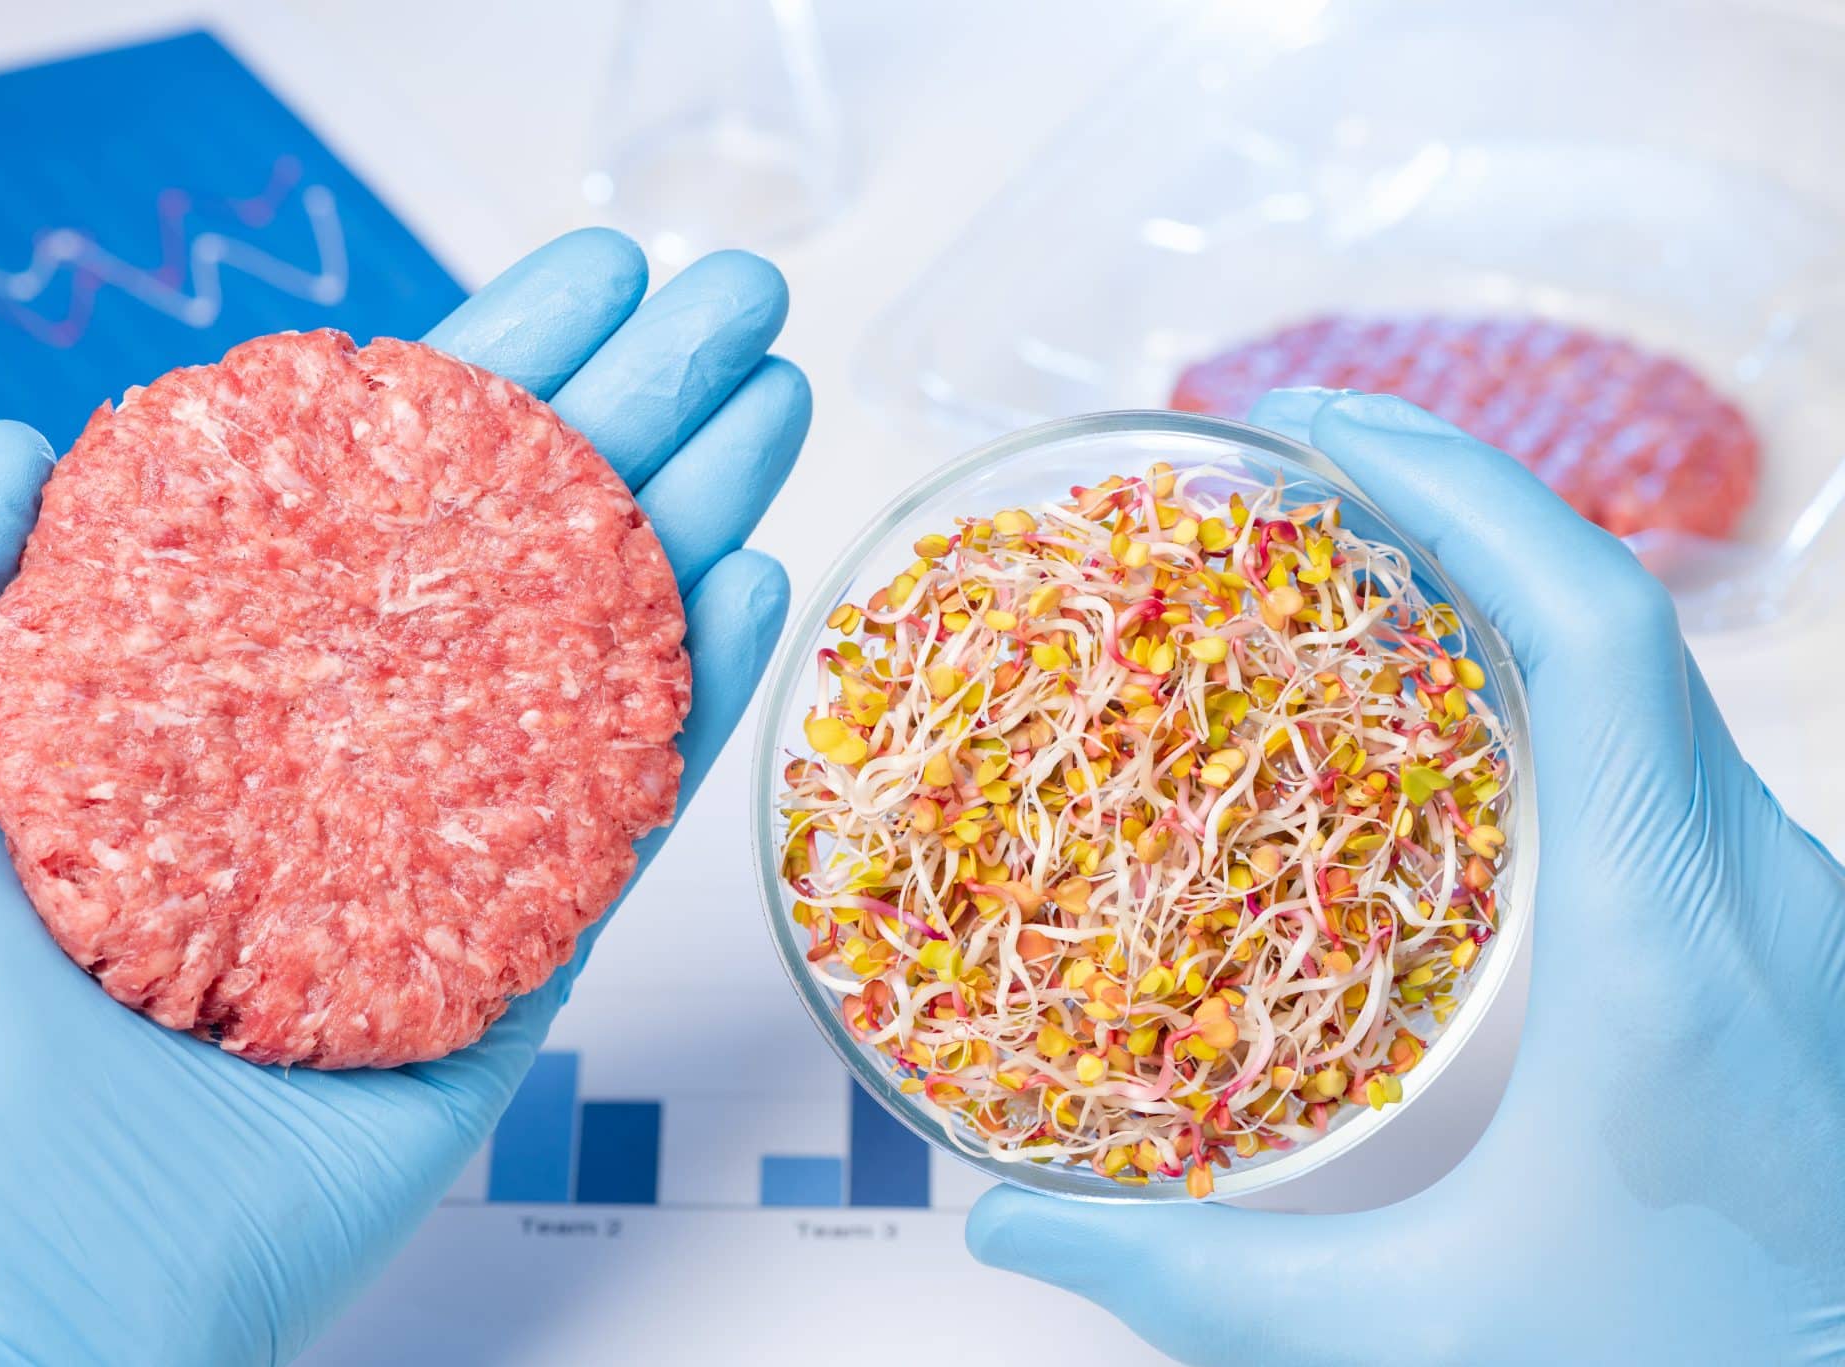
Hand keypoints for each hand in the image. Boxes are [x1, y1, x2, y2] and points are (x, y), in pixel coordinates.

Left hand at [0, 229, 808, 1364]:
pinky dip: (701, 689)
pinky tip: (754, 574)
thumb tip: (17, 435)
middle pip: (519, 540)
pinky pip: (626, 806)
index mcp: (229, 685)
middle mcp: (355, 746)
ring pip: (597, 646)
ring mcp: (452, 846)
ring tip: (776, 395)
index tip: (586, 277)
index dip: (486, 369)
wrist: (35, 1275)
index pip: (378, 488)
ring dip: (694, 510)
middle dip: (635, 406)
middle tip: (733, 297)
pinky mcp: (518, 956)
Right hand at [967, 390, 1844, 1365]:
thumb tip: (1008, 1229)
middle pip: (1618, 619)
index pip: (1591, 626)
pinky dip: (1556, 683)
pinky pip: (1669, 758)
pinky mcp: (1792, 948)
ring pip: (1653, 684)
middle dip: (1455, 508)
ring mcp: (1797, 911)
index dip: (1457, 492)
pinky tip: (1461, 726)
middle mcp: (1765, 888)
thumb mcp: (1428, 1340)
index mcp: (1679, 942)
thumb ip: (1204, 1278)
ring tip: (1349, 564)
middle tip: (1290, 470)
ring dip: (1508, 590)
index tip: (1314, 425)